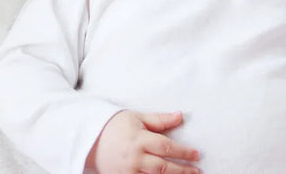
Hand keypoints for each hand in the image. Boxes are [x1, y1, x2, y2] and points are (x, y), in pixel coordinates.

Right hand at [85, 110, 199, 173]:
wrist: (88, 138)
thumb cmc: (114, 126)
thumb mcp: (136, 118)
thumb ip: (159, 120)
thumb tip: (180, 116)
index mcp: (138, 139)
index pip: (166, 147)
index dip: (183, 151)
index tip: (196, 154)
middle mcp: (134, 157)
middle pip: (163, 167)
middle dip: (183, 170)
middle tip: (197, 171)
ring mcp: (128, 170)